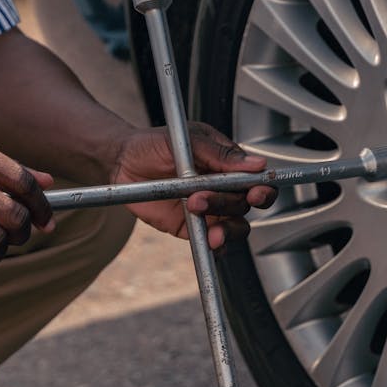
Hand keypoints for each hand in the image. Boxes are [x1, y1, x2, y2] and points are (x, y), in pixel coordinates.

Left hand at [109, 124, 276, 249]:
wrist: (124, 162)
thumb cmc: (155, 144)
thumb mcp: (188, 140)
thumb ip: (220, 154)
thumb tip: (257, 164)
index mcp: (227, 164)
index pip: (257, 180)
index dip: (262, 188)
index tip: (255, 192)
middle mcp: (222, 188)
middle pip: (244, 205)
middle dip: (227, 204)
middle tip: (200, 198)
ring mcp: (209, 210)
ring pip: (234, 227)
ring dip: (225, 228)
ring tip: (201, 219)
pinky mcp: (193, 227)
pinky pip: (212, 242)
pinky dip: (216, 246)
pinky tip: (209, 241)